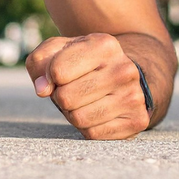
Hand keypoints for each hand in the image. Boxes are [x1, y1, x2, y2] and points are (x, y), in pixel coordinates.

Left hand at [25, 32, 149, 139]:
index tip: (58, 74)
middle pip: (66, 98)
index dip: (49, 76)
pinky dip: (86, 126)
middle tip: (71, 89)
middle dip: (60, 96)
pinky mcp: (137, 120)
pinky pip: (92, 134)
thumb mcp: (59, 50)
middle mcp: (123, 69)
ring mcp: (134, 96)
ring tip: (82, 100)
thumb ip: (40, 62)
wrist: (123, 76)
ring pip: (78, 118)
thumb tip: (42, 89)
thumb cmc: (82, 61)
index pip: (57, 71)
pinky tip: (95, 112)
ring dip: (71, 113)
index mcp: (104, 45)